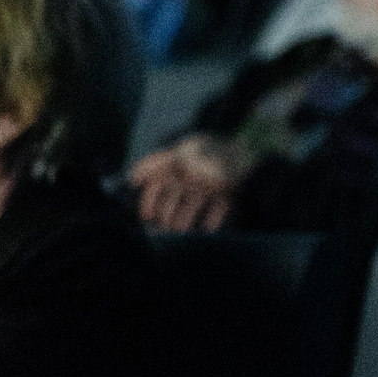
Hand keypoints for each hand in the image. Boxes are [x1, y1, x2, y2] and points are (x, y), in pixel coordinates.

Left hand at [129, 136, 247, 233]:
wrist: (245, 145)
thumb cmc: (208, 150)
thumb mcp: (182, 148)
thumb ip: (158, 160)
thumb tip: (132, 178)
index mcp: (179, 162)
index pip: (156, 184)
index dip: (148, 202)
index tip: (147, 216)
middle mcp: (191, 173)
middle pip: (170, 201)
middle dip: (165, 218)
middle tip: (165, 227)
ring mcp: (210, 183)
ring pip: (189, 209)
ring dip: (182, 224)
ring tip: (180, 232)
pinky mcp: (228, 192)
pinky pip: (217, 213)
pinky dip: (211, 224)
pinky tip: (207, 230)